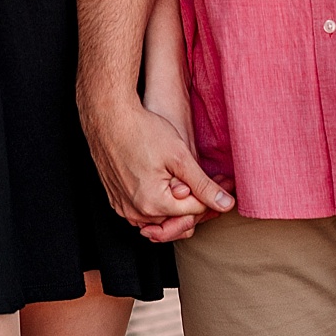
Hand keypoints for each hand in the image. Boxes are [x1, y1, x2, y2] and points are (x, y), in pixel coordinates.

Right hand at [81, 97, 232, 240]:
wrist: (107, 116)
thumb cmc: (141, 130)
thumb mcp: (179, 156)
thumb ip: (204, 186)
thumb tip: (227, 205)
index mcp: (154, 204)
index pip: (195, 211)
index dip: (212, 195)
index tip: (222, 181)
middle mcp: (136, 212)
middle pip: (177, 218)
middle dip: (195, 202)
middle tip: (208, 181)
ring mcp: (123, 206)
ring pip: (160, 218)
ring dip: (175, 205)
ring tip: (185, 180)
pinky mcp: (115, 199)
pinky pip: (142, 211)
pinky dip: (156, 202)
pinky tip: (164, 183)